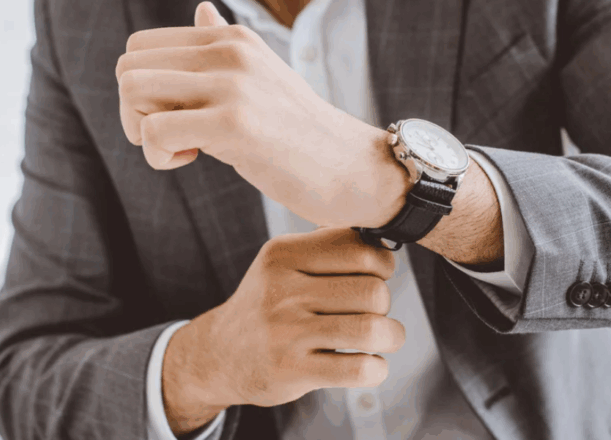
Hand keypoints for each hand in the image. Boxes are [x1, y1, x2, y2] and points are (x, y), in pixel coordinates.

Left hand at [116, 2, 408, 227]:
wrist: (353, 168)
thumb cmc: (302, 132)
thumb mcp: (262, 77)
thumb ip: (225, 45)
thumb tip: (202, 7)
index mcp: (231, 38)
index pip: (140, 46)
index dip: (142, 89)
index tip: (175, 117)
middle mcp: (230, 50)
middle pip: (128, 67)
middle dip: (135, 112)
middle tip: (172, 138)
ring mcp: (233, 84)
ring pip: (132, 93)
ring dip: (144, 134)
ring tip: (182, 149)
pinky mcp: (235, 124)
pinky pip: (155, 132)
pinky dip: (159, 156)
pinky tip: (192, 160)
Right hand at [161, 227, 405, 434]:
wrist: (219, 354)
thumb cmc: (268, 305)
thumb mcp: (282, 264)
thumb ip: (326, 246)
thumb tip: (381, 240)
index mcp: (283, 254)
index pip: (359, 247)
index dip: (382, 263)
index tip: (376, 276)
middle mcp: (282, 290)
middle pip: (373, 291)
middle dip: (384, 304)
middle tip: (372, 312)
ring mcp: (286, 332)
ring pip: (371, 329)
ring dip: (391, 336)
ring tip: (384, 337)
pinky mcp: (293, 371)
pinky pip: (359, 369)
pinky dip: (377, 368)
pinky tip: (369, 364)